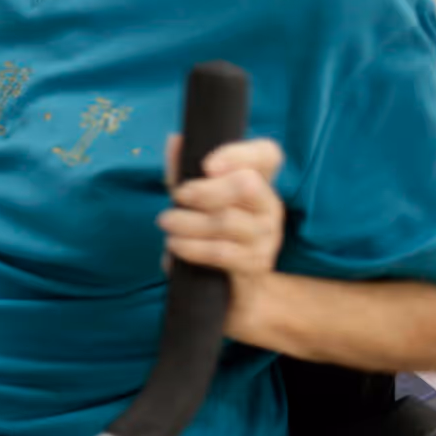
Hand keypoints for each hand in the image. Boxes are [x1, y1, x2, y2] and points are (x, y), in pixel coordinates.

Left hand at [158, 135, 285, 339]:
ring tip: (166, 223)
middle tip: (177, 197)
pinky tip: (174, 246)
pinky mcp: (254, 266)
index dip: (239, 153)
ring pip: (227, 220)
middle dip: (204, 190)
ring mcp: (265, 238)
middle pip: (247, 184)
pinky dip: (190, 247)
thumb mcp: (193, 201)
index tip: (207, 164)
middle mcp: (268, 207)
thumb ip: (183, 171)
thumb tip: (175, 140)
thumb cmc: (208, 236)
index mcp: (258, 182)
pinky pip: (221, 252)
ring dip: (187, 221)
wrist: (232, 296)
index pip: (267, 154)